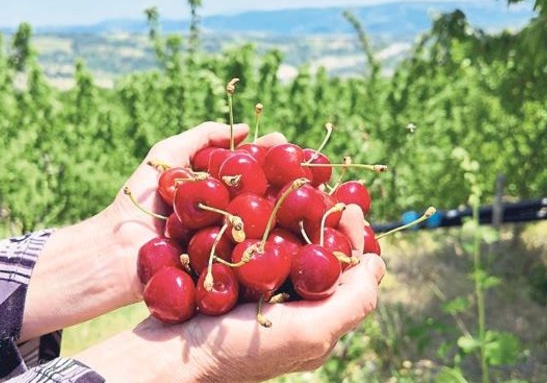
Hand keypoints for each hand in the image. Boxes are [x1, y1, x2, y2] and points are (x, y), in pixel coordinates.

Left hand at [21, 122, 283, 340]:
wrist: (115, 252)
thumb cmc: (137, 201)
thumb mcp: (166, 156)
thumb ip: (201, 137)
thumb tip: (245, 128)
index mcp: (219, 190)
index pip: (254, 168)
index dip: (272, 155)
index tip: (287, 143)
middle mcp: (230, 215)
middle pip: (268, 194)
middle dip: (290, 180)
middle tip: (309, 169)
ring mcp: (231, 243)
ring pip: (270, 225)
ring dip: (292, 212)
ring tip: (310, 195)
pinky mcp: (230, 271)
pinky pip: (257, 257)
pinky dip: (278, 245)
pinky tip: (297, 232)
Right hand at [75, 205, 386, 381]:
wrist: (168, 358)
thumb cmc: (240, 350)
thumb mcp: (309, 331)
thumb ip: (353, 302)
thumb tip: (378, 264)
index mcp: (317, 322)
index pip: (351, 274)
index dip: (357, 238)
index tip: (351, 205)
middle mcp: (293, 309)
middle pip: (321, 257)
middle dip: (326, 221)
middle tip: (322, 188)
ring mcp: (260, 297)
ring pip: (287, 248)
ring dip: (293, 217)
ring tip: (291, 188)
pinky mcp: (231, 284)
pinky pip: (254, 250)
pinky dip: (260, 225)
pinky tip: (254, 204)